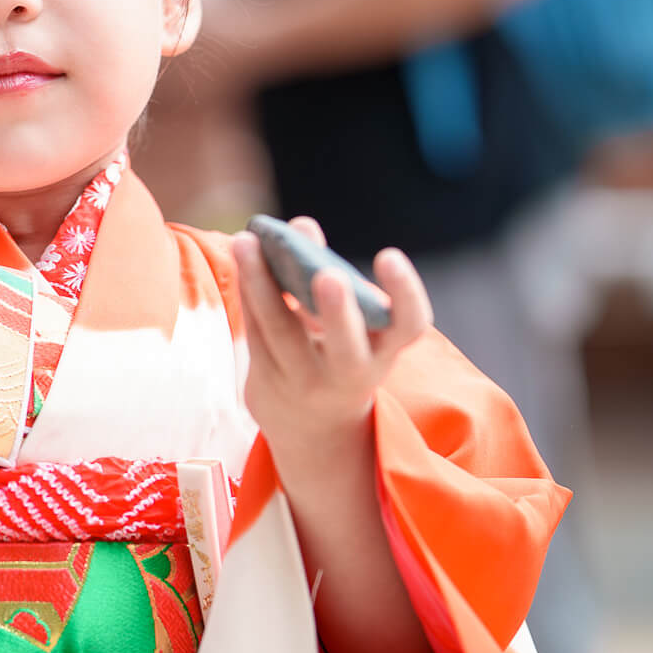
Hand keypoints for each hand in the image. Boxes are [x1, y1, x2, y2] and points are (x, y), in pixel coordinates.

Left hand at [230, 217, 432, 461]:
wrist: (312, 427)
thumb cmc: (339, 352)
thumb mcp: (349, 321)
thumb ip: (327, 270)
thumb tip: (301, 224)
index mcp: (384, 351)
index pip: (409, 326)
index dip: (405, 292)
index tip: (388, 254)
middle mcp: (351, 373)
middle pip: (347, 350)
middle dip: (338, 313)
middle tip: (327, 274)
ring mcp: (306, 381)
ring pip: (282, 333)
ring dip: (262, 284)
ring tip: (247, 240)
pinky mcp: (268, 378)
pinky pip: (256, 331)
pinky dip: (249, 290)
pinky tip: (243, 256)